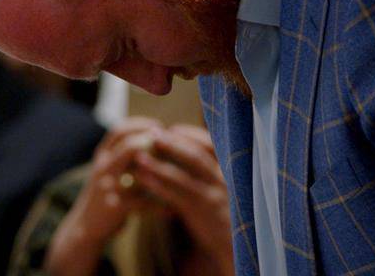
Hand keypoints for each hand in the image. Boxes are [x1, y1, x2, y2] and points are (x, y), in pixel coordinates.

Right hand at [45, 118, 160, 275]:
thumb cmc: (106, 193)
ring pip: (136, 173)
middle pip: (126, 146)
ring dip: (159, 170)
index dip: (140, 124)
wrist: (85, 225)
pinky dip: (159, 207)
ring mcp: (108, 188)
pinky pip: (143, 204)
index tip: (158, 126)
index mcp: (102, 156)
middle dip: (151, 142)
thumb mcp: (110, 168)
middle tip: (169, 143)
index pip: (118, 130)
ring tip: (177, 172)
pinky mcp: (116, 208)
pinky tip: (173, 209)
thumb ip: (125, 153)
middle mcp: (103, 168)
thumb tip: (155, 135)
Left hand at [132, 125, 233, 275]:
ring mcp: (212, 196)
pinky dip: (158, 185)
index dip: (191, 134)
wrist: (236, 246)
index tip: (173, 129)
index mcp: (229, 171)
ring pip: (182, 175)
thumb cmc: (226, 216)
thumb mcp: (222, 190)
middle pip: (195, 155)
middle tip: (152, 132)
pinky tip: (143, 179)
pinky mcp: (201, 212)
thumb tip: (183, 153)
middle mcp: (223, 180)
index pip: (211, 145)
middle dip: (172, 143)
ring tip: (139, 156)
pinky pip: (175, 195)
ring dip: (158, 164)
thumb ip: (207, 173)